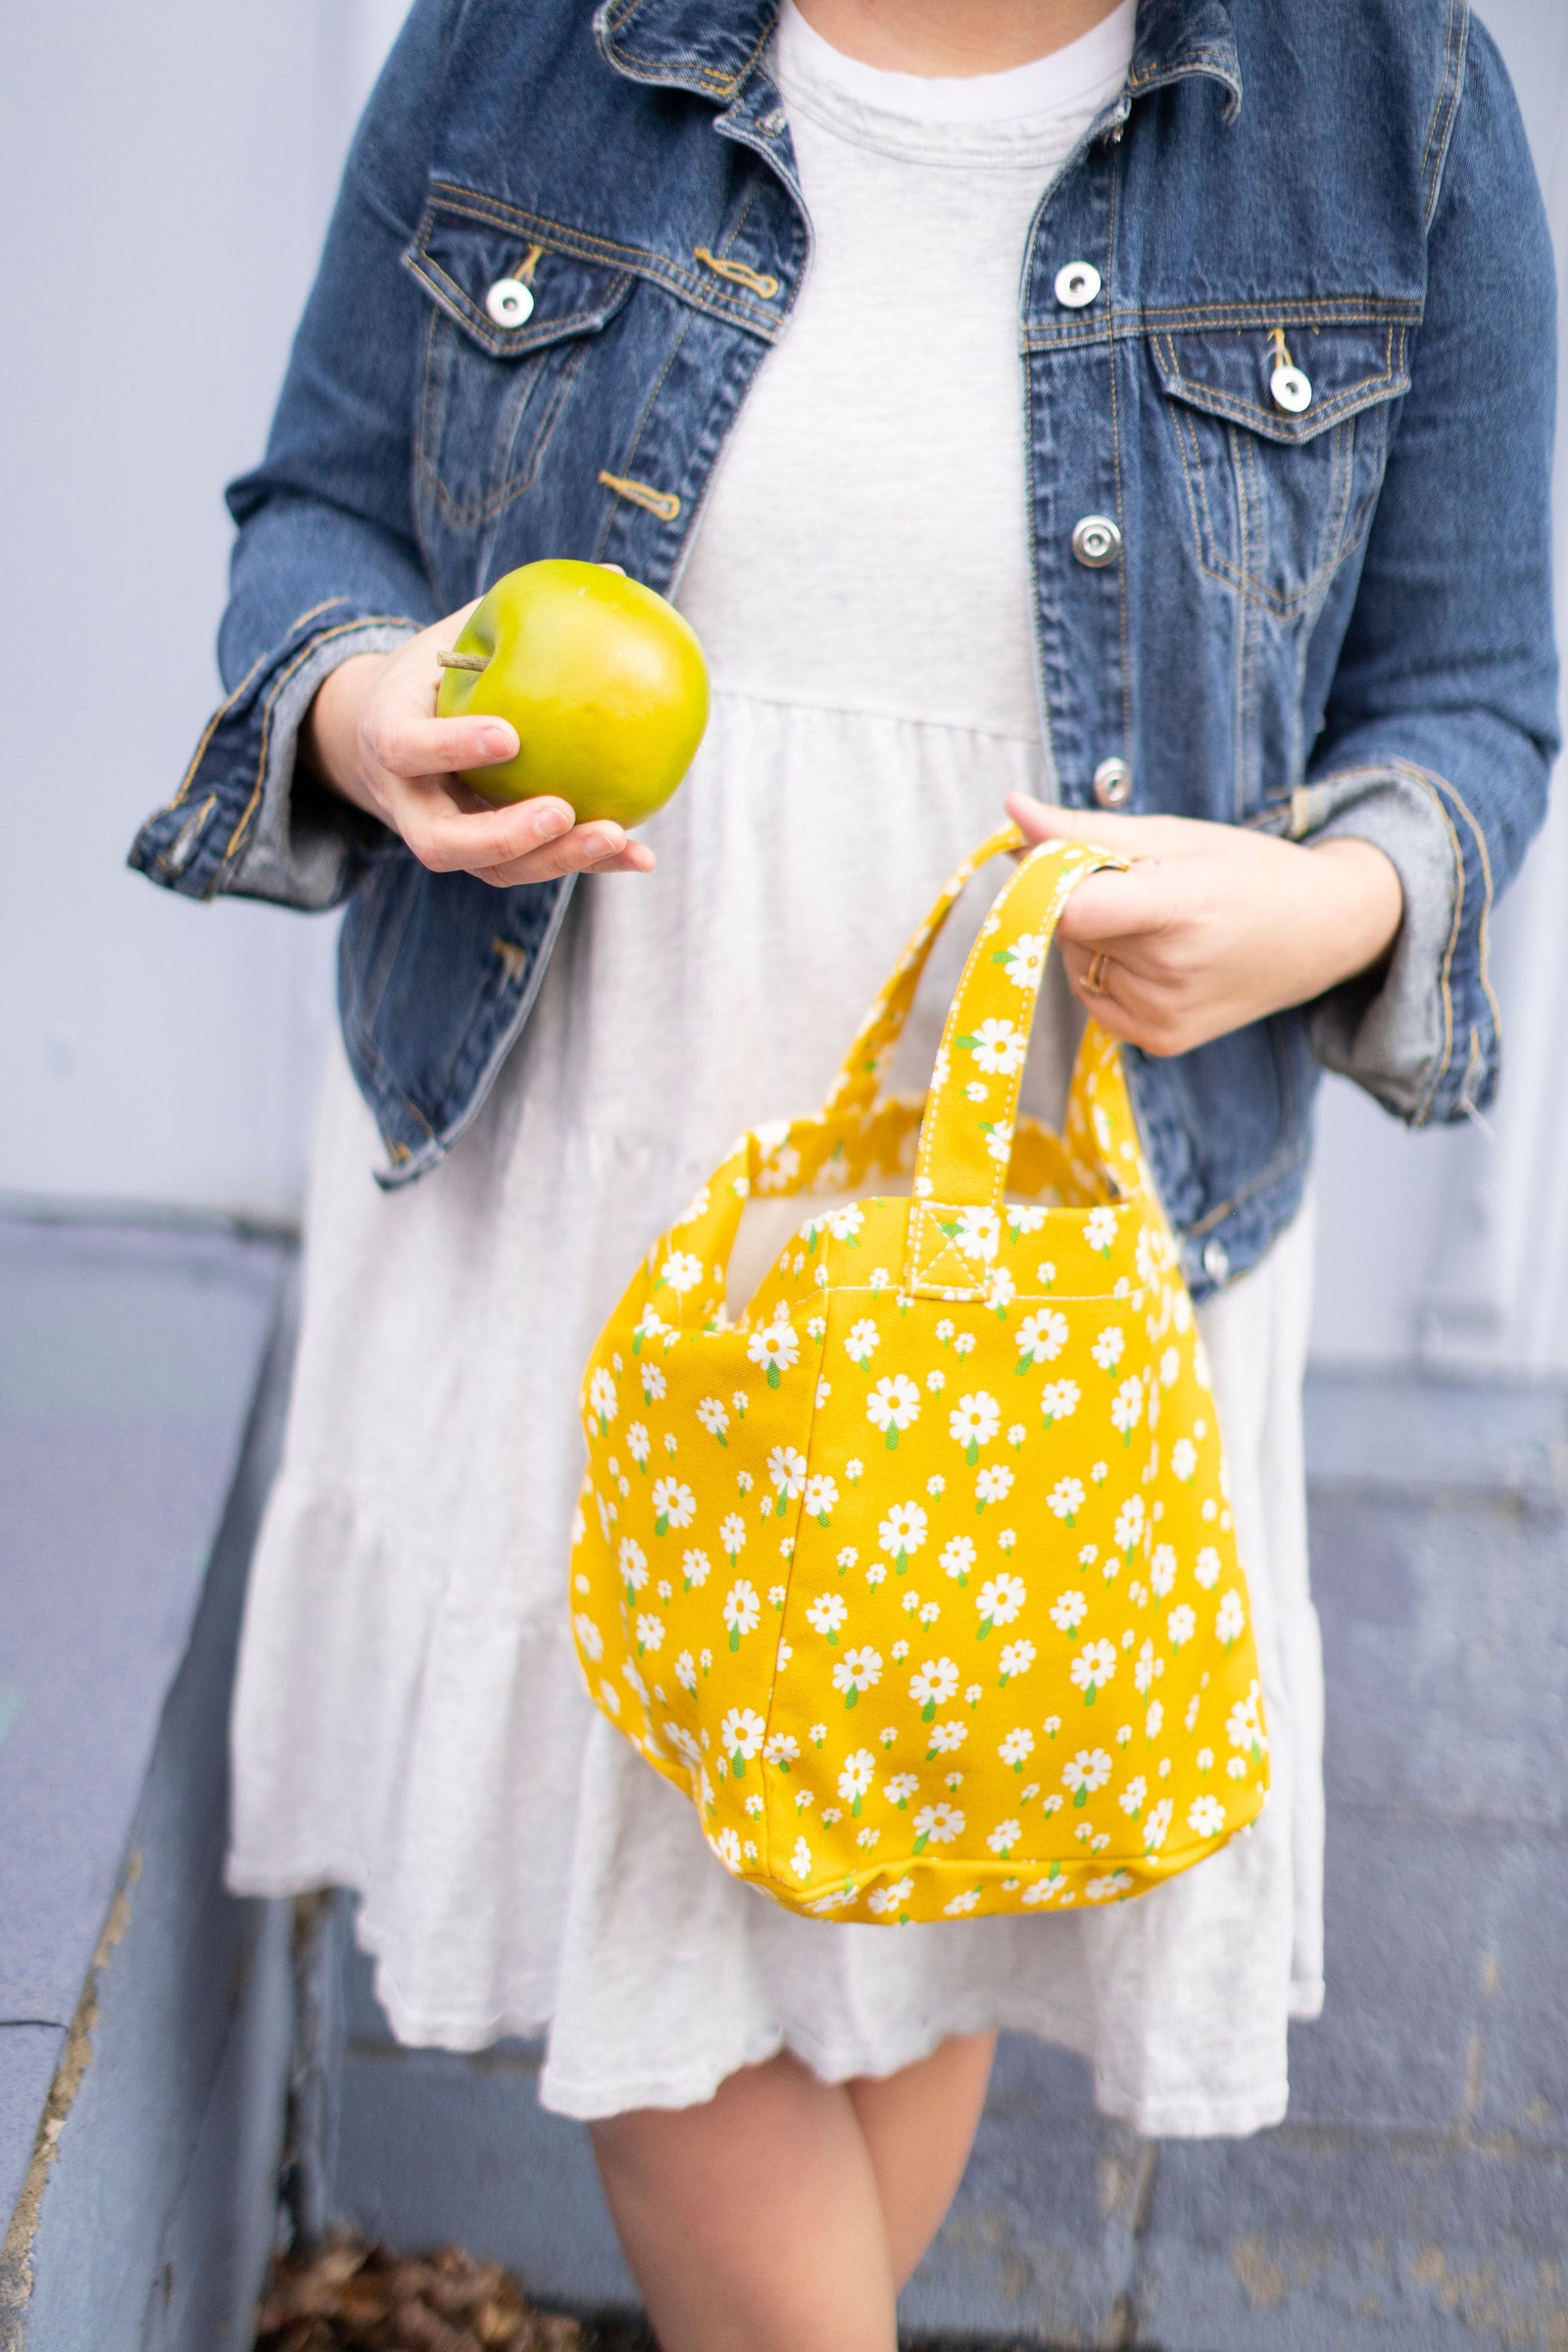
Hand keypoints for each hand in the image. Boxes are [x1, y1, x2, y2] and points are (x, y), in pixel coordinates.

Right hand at [305, 603, 655, 885]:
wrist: (389, 736)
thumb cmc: (434, 675)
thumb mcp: (453, 635)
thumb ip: (511, 611)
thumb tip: (615, 570)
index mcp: (387, 736)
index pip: (407, 748)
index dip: (453, 747)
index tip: (509, 736)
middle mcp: (407, 801)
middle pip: (442, 841)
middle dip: (502, 835)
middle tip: (561, 811)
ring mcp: (444, 837)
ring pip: (490, 870)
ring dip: (556, 860)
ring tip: (618, 837)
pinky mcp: (483, 858)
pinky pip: (531, 868)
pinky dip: (586, 864)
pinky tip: (640, 853)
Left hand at [1005, 795, 1402, 1056]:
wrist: (1321, 934)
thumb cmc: (1248, 872)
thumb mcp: (1173, 835)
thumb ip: (1085, 829)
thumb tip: (1011, 808)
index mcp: (1182, 908)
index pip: (1075, 908)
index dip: (1051, 880)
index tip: (1056, 857)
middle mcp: (1170, 974)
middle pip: (1069, 928)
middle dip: (1080, 899)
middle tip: (1137, 884)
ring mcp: (1162, 1017)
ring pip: (1072, 961)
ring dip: (1089, 937)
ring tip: (1152, 921)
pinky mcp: (1157, 1042)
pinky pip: (1089, 995)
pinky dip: (1101, 969)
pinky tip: (1149, 954)